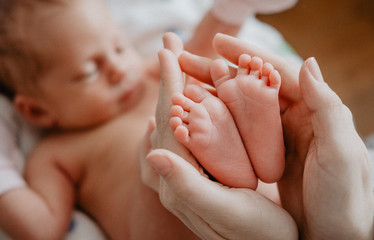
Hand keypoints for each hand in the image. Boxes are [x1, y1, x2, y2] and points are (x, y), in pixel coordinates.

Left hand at [144, 33, 297, 239]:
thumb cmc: (255, 235)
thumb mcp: (225, 211)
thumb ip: (186, 185)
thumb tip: (153, 149)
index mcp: (179, 181)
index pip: (167, 123)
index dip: (169, 85)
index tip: (168, 50)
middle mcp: (176, 177)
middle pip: (166, 118)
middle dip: (167, 80)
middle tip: (167, 45)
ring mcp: (186, 176)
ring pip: (174, 125)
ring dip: (173, 92)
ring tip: (173, 66)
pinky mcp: (200, 177)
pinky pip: (184, 137)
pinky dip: (183, 113)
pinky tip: (181, 107)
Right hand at [180, 33, 373, 238]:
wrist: (336, 238)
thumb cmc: (346, 199)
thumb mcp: (341, 153)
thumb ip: (327, 107)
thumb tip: (307, 62)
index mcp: (313, 111)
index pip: (277, 73)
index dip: (248, 55)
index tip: (218, 43)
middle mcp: (293, 119)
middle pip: (252, 86)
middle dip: (220, 71)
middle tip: (187, 60)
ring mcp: (277, 138)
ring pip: (240, 107)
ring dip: (213, 94)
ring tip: (183, 84)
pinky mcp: (265, 156)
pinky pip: (238, 132)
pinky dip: (217, 120)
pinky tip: (197, 116)